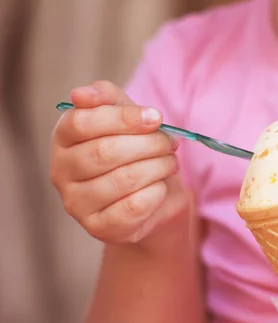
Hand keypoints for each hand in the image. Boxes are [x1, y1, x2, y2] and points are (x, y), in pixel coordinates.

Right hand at [50, 81, 189, 245]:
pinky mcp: (98, 228)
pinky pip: (133, 207)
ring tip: (170, 163)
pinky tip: (161, 187)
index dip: (124, 118)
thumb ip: (106, 97)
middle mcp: (61, 171)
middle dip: (148, 144)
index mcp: (63, 138)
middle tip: (170, 144)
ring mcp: (76, 203)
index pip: (82, 122)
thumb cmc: (135, 151)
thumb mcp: (125, 117)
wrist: (151, 198)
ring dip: (158, 167)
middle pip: (105, 151)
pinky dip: (156, 193)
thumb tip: (81, 94)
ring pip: (123, 179)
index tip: (156, 118)